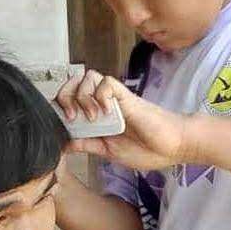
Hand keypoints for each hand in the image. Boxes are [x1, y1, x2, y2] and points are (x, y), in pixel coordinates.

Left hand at [53, 67, 191, 171]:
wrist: (172, 148)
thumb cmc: (147, 150)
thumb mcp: (109, 152)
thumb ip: (88, 145)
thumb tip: (64, 144)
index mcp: (97, 116)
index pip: (70, 99)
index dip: (60, 105)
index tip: (59, 123)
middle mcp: (103, 103)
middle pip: (73, 82)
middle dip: (65, 97)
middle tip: (71, 118)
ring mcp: (114, 98)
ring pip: (87, 77)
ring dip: (83, 97)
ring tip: (93, 118)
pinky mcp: (126, 96)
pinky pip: (106, 83)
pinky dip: (100, 96)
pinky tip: (107, 113)